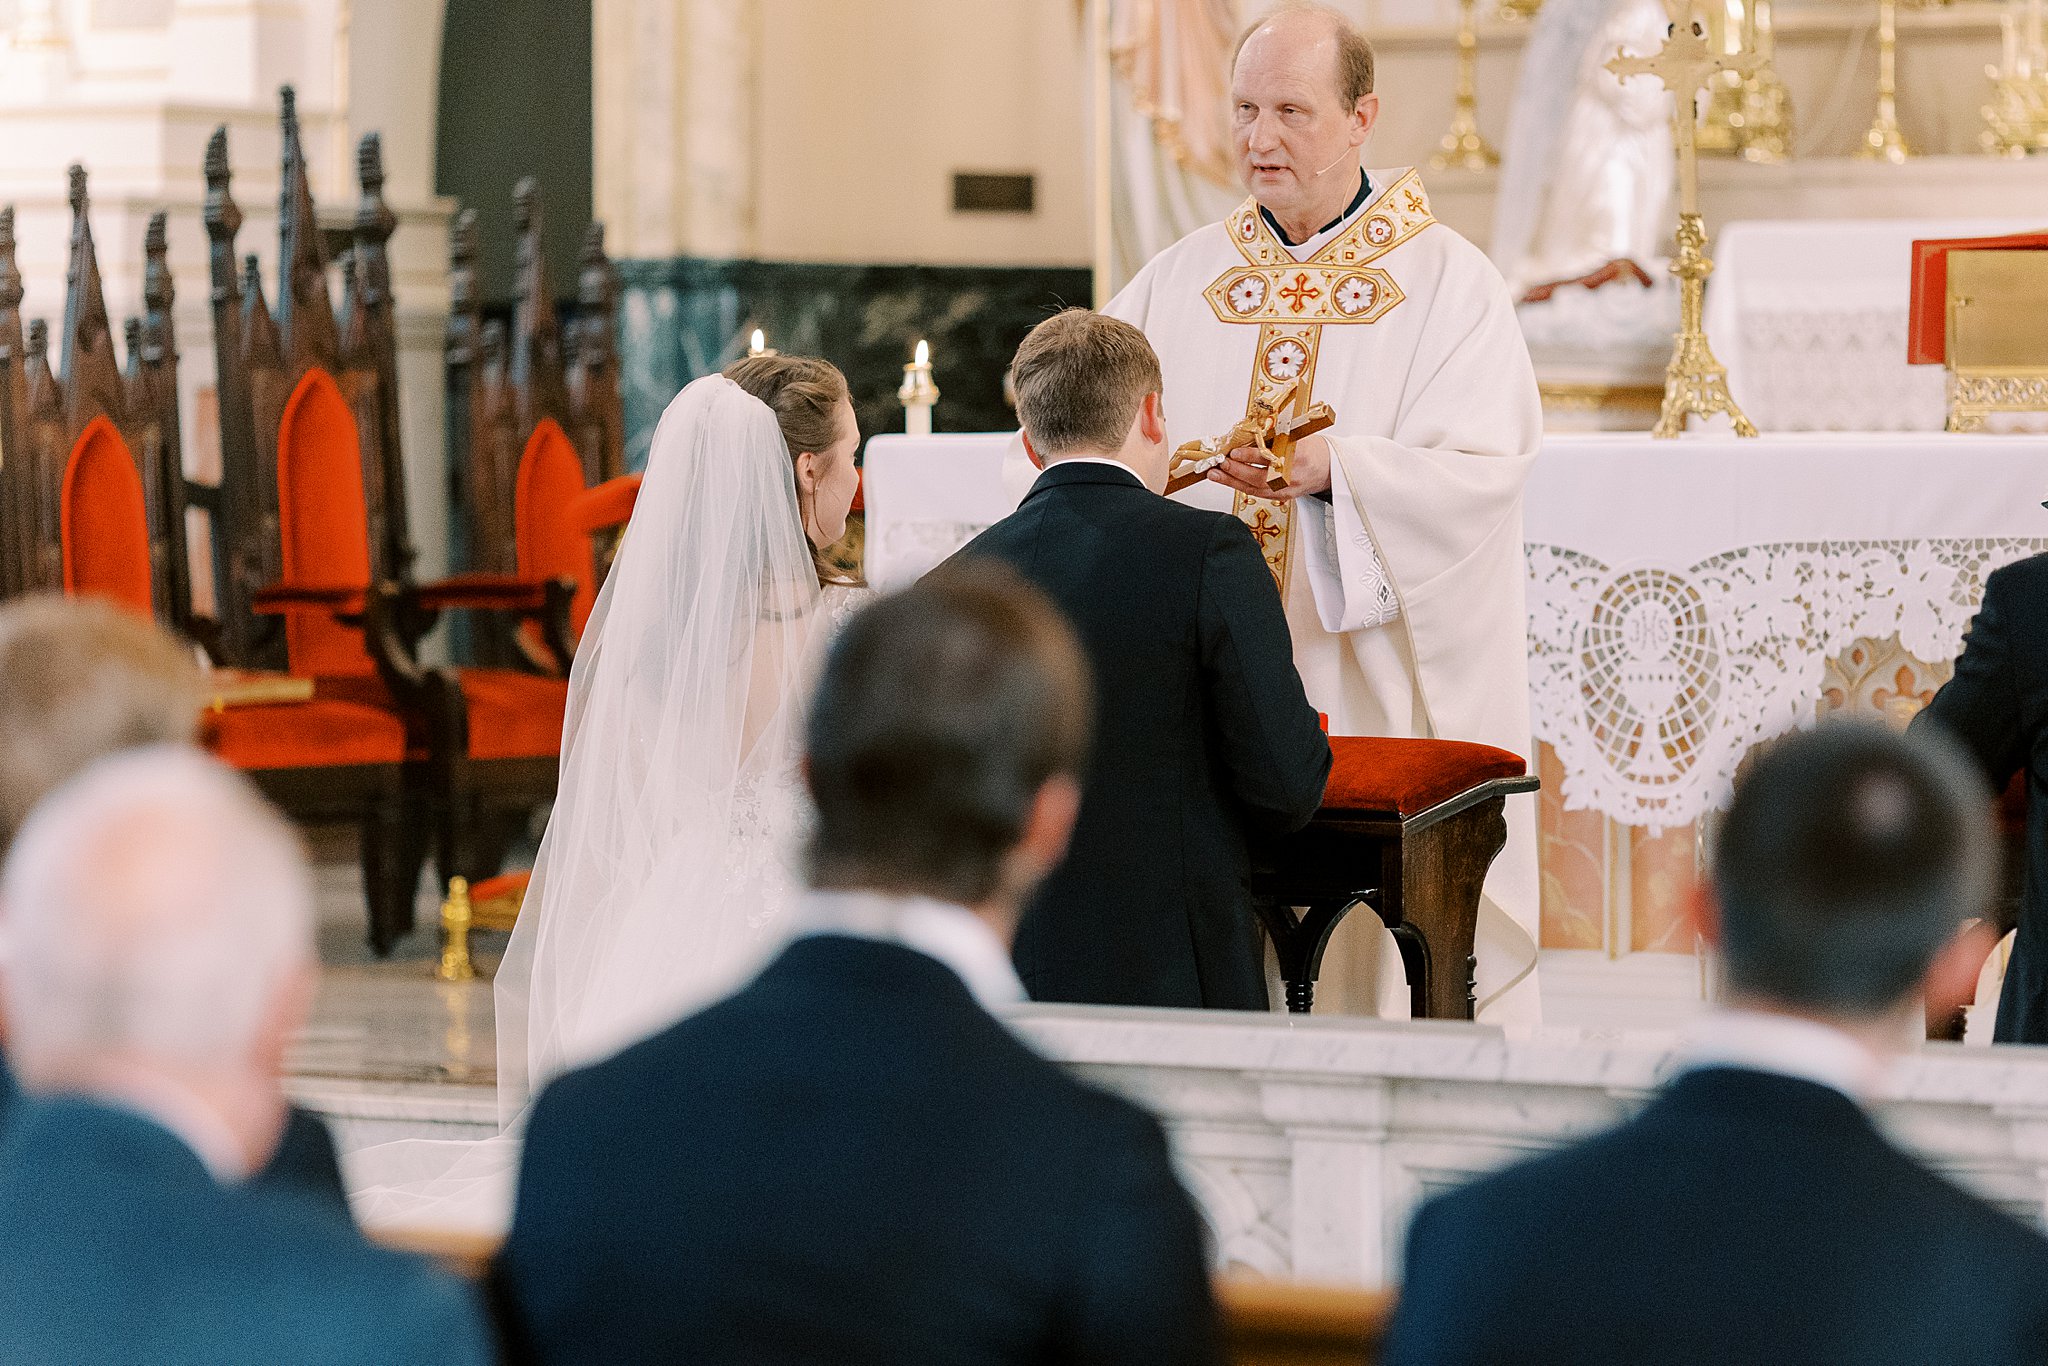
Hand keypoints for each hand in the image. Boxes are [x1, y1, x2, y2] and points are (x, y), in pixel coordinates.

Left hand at [1206, 433, 1332, 501]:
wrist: (1329, 468)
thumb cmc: (1311, 449)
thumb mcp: (1295, 436)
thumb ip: (1272, 438)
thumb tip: (1243, 435)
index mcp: (1297, 456)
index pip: (1270, 457)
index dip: (1249, 455)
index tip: (1234, 452)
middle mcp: (1292, 475)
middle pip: (1259, 477)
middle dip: (1236, 471)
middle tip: (1220, 464)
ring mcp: (1287, 489)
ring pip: (1255, 488)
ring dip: (1232, 482)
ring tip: (1215, 475)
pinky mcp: (1283, 497)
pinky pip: (1258, 493)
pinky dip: (1241, 486)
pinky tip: (1228, 481)